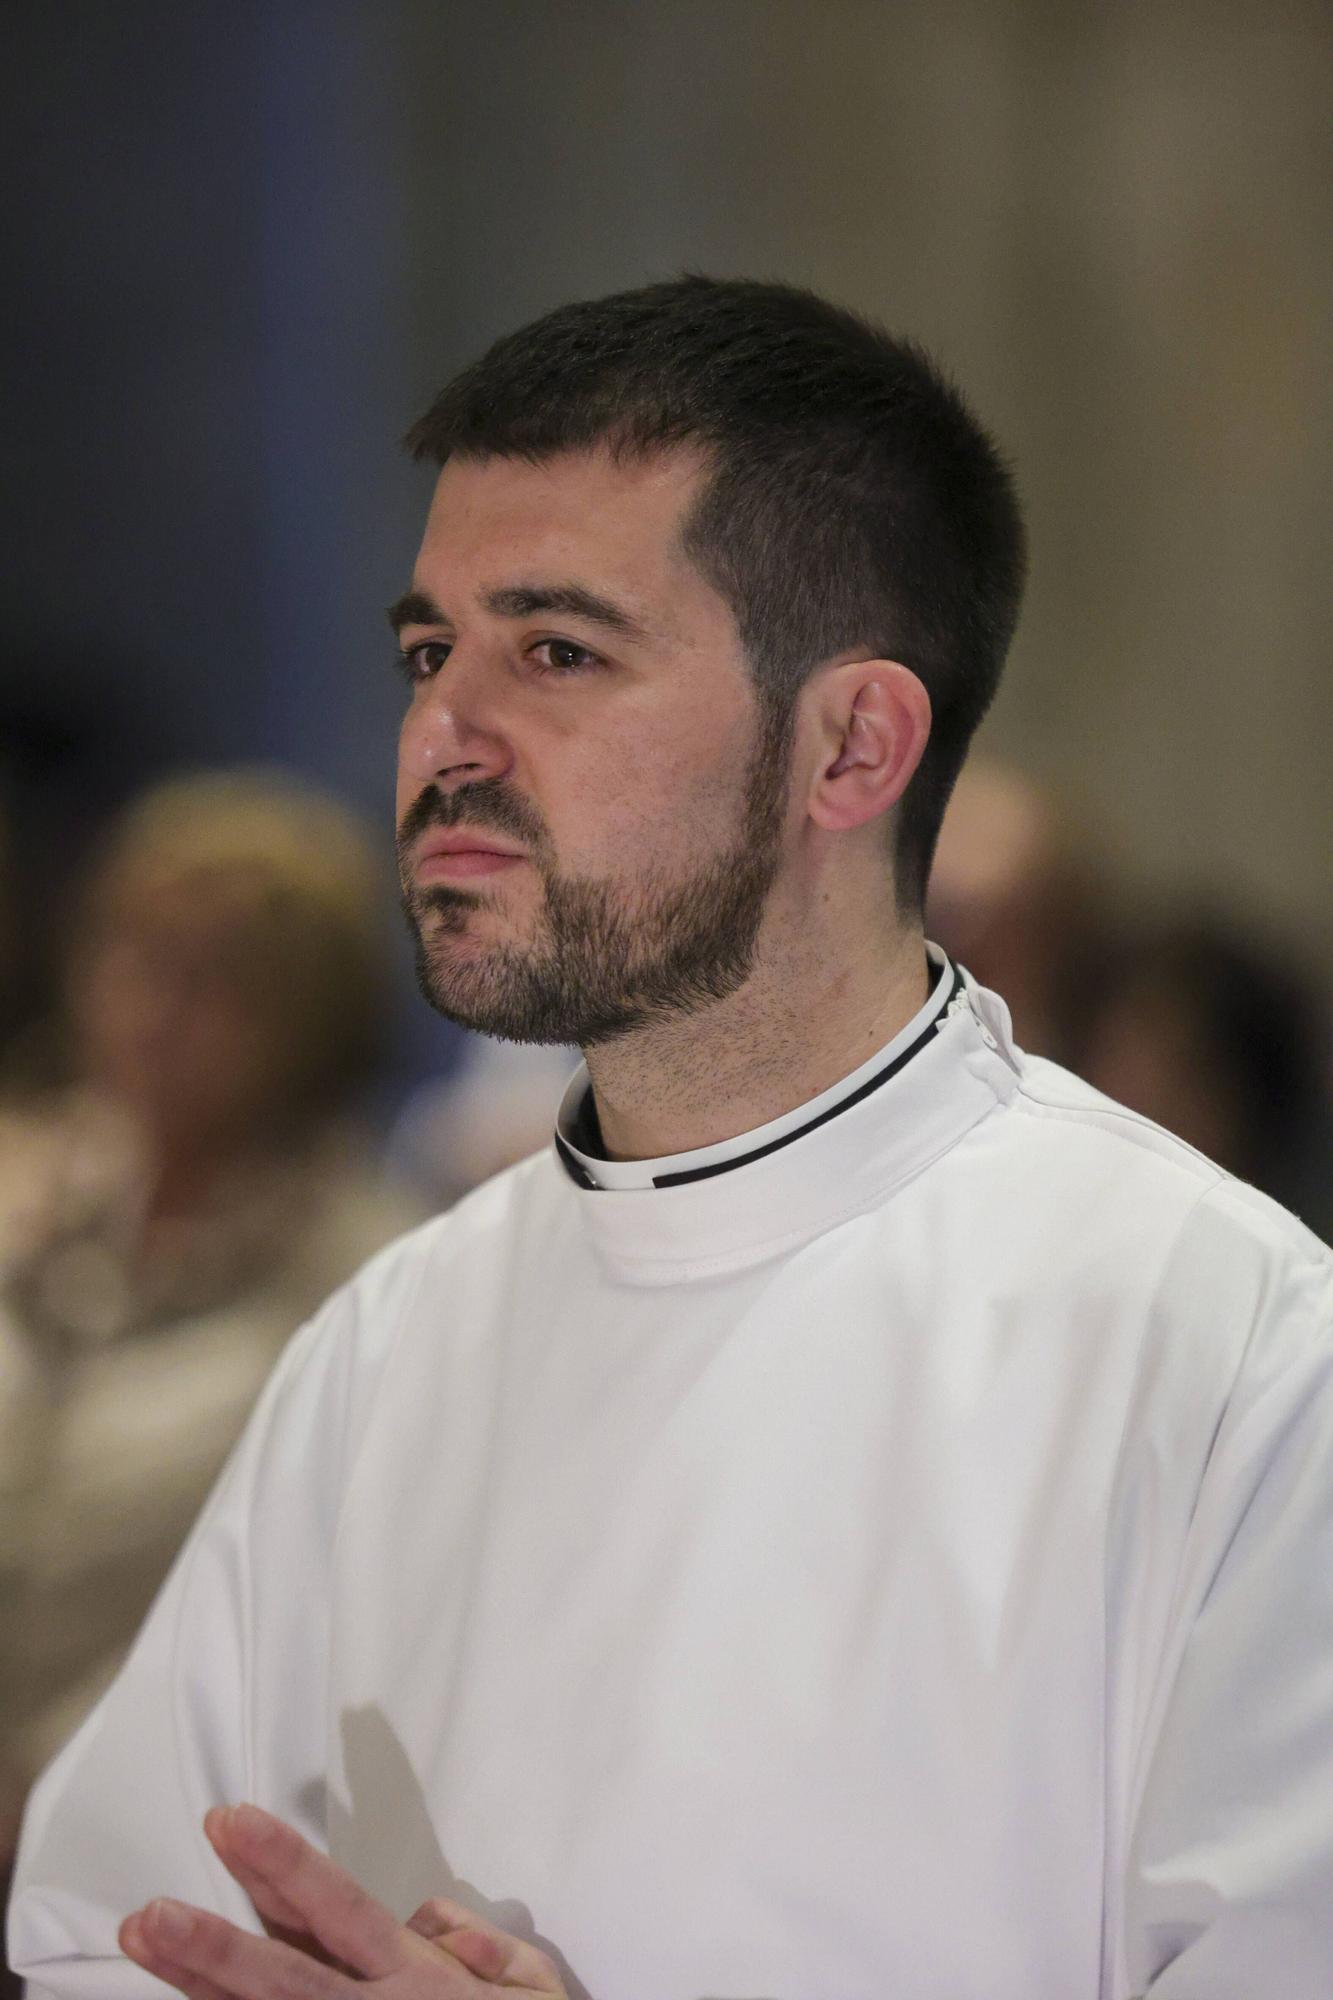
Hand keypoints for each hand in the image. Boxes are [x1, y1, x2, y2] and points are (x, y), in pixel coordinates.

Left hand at [119, 1802, 568, 1996]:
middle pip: (285, 1978)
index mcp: (423, 1984)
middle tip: (149, 1914)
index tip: (231, 1823)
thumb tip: (426, 1918)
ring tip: (148, 1941)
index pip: (342, 1912)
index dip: (285, 1866)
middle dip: (215, 1945)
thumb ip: (486, 1946)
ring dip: (200, 1987)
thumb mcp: (539, 1990)